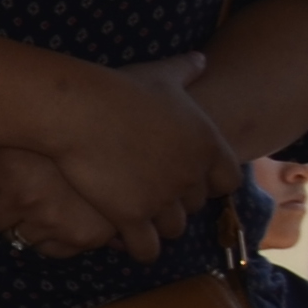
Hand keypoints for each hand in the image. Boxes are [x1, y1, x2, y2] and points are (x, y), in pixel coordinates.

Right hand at [0, 57, 236, 260]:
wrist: (81, 111)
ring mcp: (163, 199)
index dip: (207, 183)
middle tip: (155, 199)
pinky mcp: (133, 217)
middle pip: (195, 206)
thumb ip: (186, 70)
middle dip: (177, 204)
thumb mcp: (161, 76)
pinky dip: (140, 249)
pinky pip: (146, 248)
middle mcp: (191, 177)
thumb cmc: (119, 90)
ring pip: (173, 229)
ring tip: (139, 223)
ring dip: (158, 228)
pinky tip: (126, 241)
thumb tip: (202, 59)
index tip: (187, 180)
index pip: (226, 181)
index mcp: (206, 146)